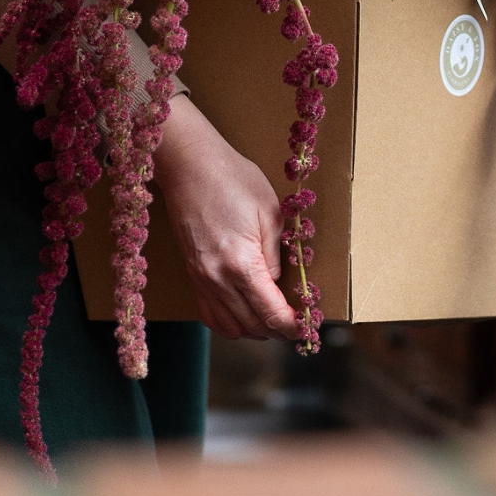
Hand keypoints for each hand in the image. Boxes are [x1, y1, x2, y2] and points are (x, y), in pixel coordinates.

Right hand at [155, 95, 300, 341]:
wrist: (190, 165)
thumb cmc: (232, 179)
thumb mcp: (269, 212)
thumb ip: (276, 255)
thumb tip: (278, 283)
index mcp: (241, 264)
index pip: (270, 313)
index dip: (291, 325)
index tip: (306, 327)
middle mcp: (218, 280)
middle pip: (252, 326)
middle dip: (277, 329)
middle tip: (295, 322)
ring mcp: (201, 280)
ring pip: (231, 327)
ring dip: (255, 329)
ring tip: (272, 318)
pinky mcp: (192, 275)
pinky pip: (210, 316)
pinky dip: (230, 323)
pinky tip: (244, 314)